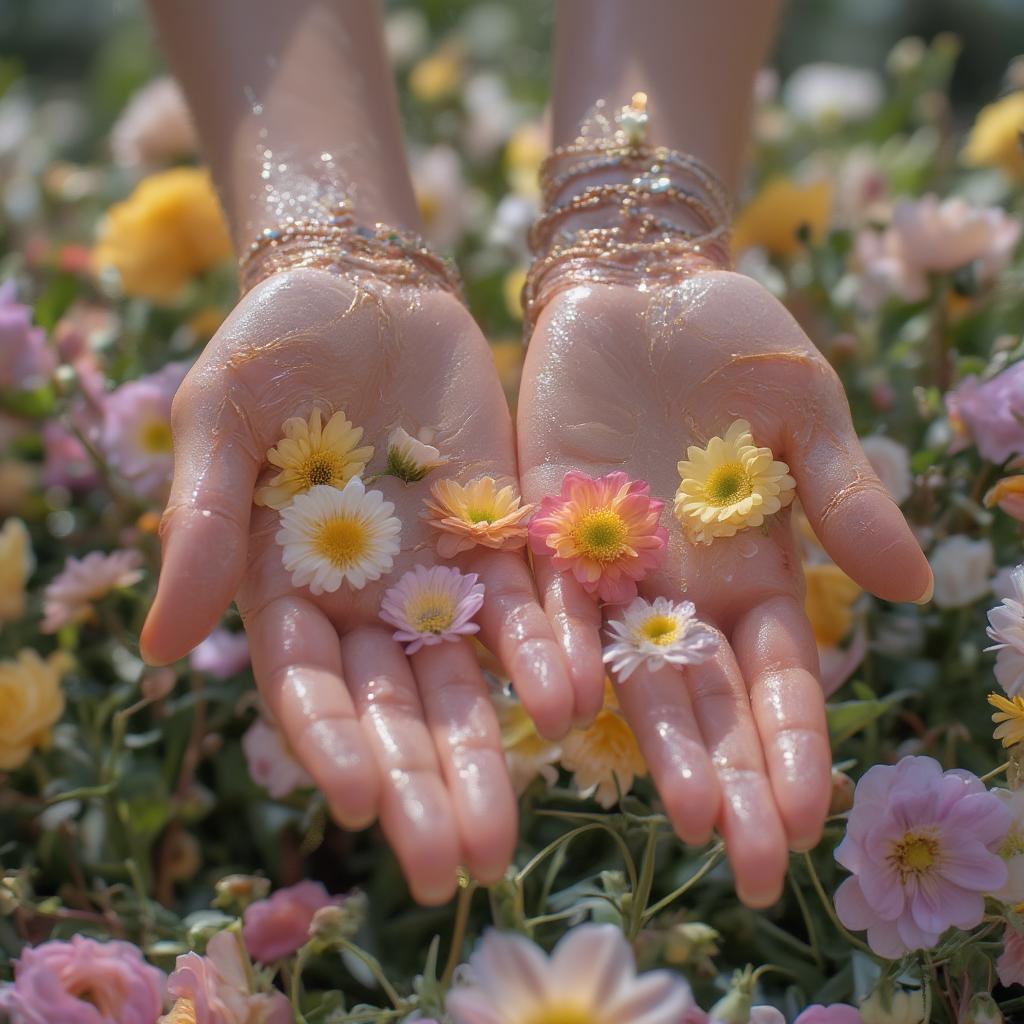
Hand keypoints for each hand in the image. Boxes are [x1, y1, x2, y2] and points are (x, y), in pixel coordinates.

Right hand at [142, 268, 574, 903]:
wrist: (364, 289)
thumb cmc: (269, 347)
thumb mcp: (219, 421)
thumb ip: (201, 526)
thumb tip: (160, 648)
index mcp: (286, 586)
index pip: (307, 684)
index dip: (329, 741)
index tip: (353, 802)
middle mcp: (366, 599)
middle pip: (396, 705)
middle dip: (423, 783)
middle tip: (456, 867)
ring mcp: (440, 571)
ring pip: (468, 677)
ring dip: (490, 752)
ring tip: (511, 831)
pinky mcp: (502, 532)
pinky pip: (530, 601)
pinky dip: (548, 649)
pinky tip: (572, 702)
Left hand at [517, 270, 931, 906]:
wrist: (636, 284)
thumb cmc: (731, 340)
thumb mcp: (805, 408)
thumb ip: (845, 494)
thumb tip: (914, 587)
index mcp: (750, 565)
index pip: (777, 674)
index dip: (795, 741)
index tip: (809, 816)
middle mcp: (677, 583)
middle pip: (707, 696)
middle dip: (733, 777)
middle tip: (746, 867)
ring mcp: (604, 560)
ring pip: (628, 667)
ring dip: (655, 742)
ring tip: (679, 817)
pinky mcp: (538, 524)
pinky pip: (544, 599)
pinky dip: (556, 651)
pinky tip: (568, 712)